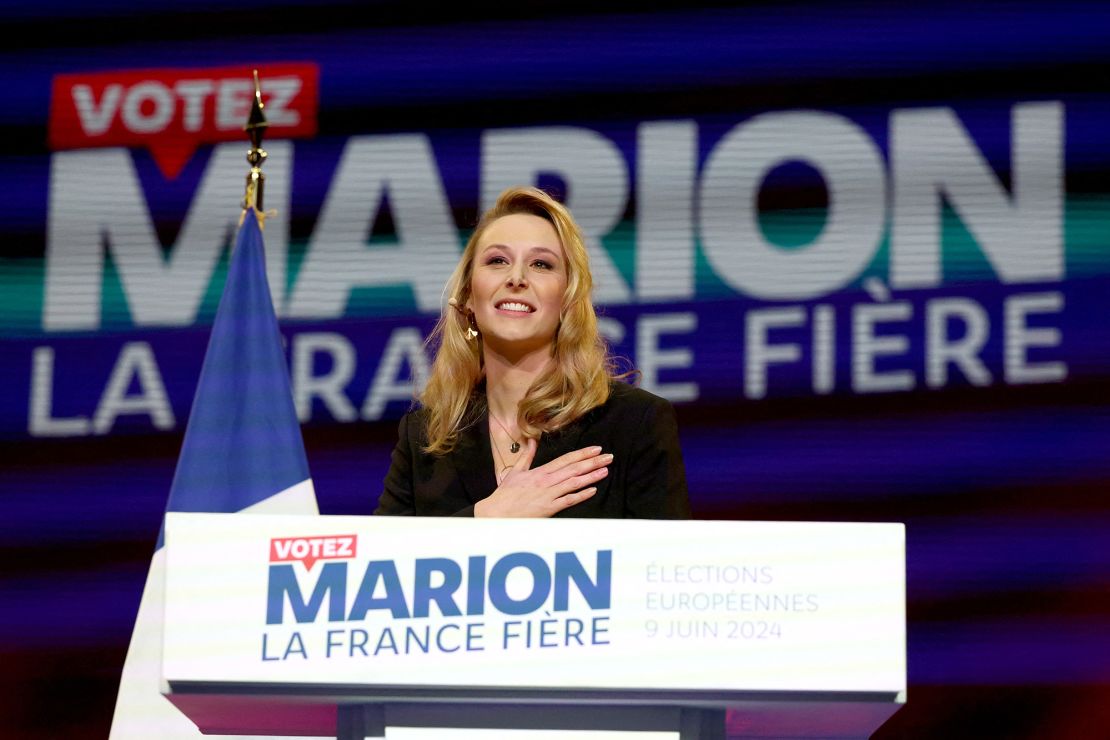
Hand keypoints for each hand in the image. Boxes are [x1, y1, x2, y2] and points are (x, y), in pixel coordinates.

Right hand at [474, 440, 611, 517]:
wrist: (497, 512)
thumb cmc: (506, 494)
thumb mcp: (516, 471)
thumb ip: (527, 456)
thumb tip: (532, 442)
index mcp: (540, 471)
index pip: (565, 459)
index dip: (582, 453)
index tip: (596, 449)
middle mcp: (547, 481)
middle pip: (574, 468)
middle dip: (592, 462)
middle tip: (609, 457)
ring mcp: (548, 494)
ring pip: (574, 482)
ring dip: (591, 476)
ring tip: (605, 470)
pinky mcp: (549, 508)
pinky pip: (568, 500)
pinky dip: (581, 495)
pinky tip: (592, 490)